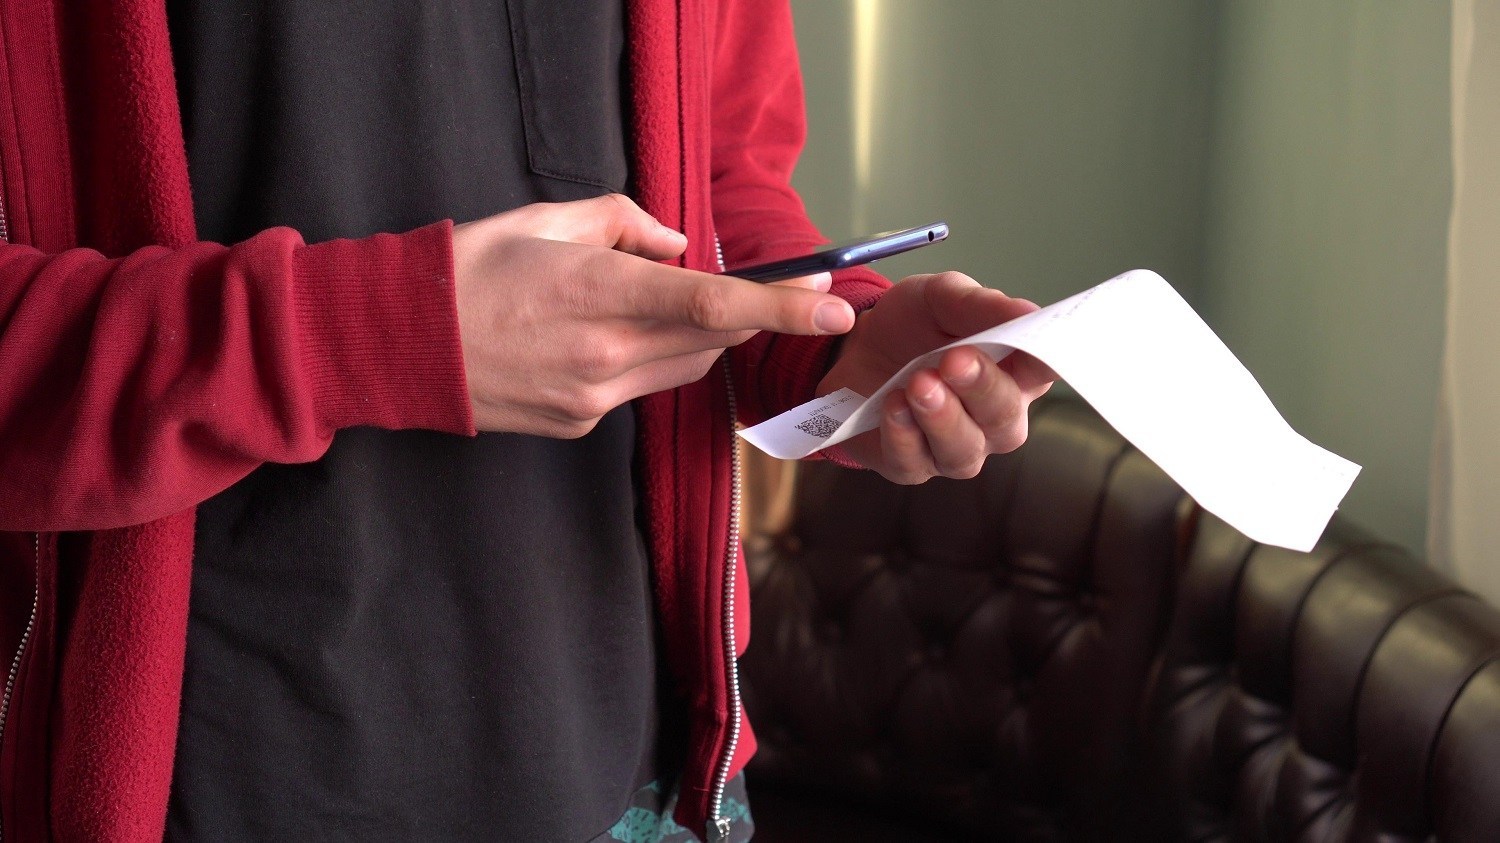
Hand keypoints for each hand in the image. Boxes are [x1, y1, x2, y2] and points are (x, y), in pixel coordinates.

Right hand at [453, 194, 853, 436]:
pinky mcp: (581, 424)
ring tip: (665, 302)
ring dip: (701, 336)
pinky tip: (610, 336)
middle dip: (754, 315)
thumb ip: (627, 223)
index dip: (782, 308)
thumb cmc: (468, 269)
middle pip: (714, 340)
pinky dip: (650, 359)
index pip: (713, 305)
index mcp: (598, 292)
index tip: (834, 304)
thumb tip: (679, 247)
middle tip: (785, 289)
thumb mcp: (545, 219)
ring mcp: (594, 399)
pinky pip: (643, 389)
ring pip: (685, 368)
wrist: (400, 345)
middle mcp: (605, 355)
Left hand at [817, 271, 1055, 482]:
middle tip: (955, 360)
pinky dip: (902, 436)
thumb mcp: (940, 298)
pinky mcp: (910, 464)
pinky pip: (913, 463)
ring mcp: (954, 447)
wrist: (856, 346)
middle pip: (1005, 418)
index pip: (1045, 372)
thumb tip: (1028, 311)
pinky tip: (892, 407)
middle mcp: (993, 418)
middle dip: (981, 388)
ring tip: (919, 384)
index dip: (1044, 362)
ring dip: (942, 418)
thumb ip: (980, 306)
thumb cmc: (913, 324)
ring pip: (963, 451)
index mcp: (1015, 373)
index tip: (1031, 346)